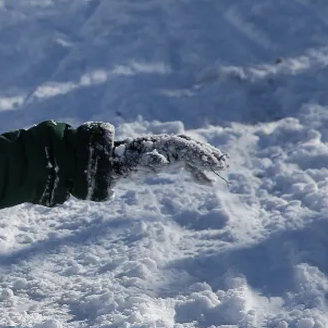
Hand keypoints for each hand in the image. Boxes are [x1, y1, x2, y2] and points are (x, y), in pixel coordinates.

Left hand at [111, 133, 227, 184]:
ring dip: (205, 160)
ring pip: (189, 152)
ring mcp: (163, 150)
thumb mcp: (127, 164)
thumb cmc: (115, 165)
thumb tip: (161, 160)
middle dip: (207, 154)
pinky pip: (184, 162)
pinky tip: (207, 183)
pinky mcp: (162, 158)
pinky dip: (196, 170)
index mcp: (157, 144)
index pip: (184, 146)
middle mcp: (162, 144)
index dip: (200, 153)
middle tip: (224, 164)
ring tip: (222, 169)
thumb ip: (143, 161)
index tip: (215, 163)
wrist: (103, 163)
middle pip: (190, 145)